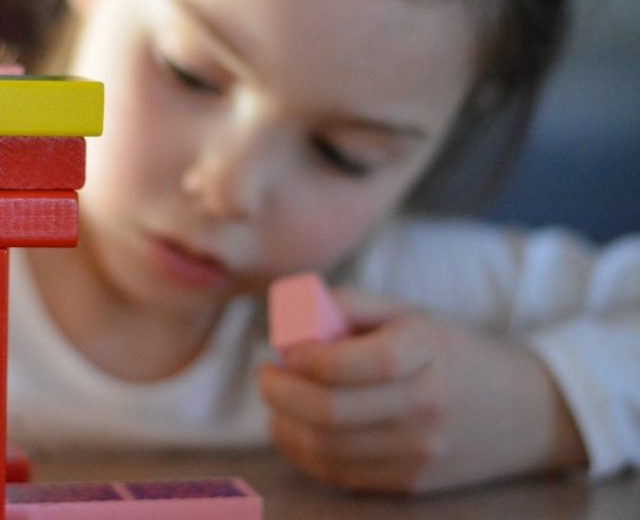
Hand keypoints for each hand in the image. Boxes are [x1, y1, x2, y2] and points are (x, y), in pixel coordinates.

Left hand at [259, 288, 586, 492]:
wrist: (523, 411)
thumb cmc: (450, 352)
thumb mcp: (409, 314)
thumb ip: (349, 307)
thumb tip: (289, 320)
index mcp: (426, 352)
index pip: (348, 364)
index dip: (302, 359)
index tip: (285, 350)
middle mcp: (425, 407)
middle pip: (329, 412)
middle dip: (280, 392)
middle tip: (265, 375)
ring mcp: (419, 452)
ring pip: (326, 448)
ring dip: (284, 423)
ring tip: (276, 400)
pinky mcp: (410, 482)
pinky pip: (339, 473)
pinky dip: (302, 451)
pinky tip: (292, 428)